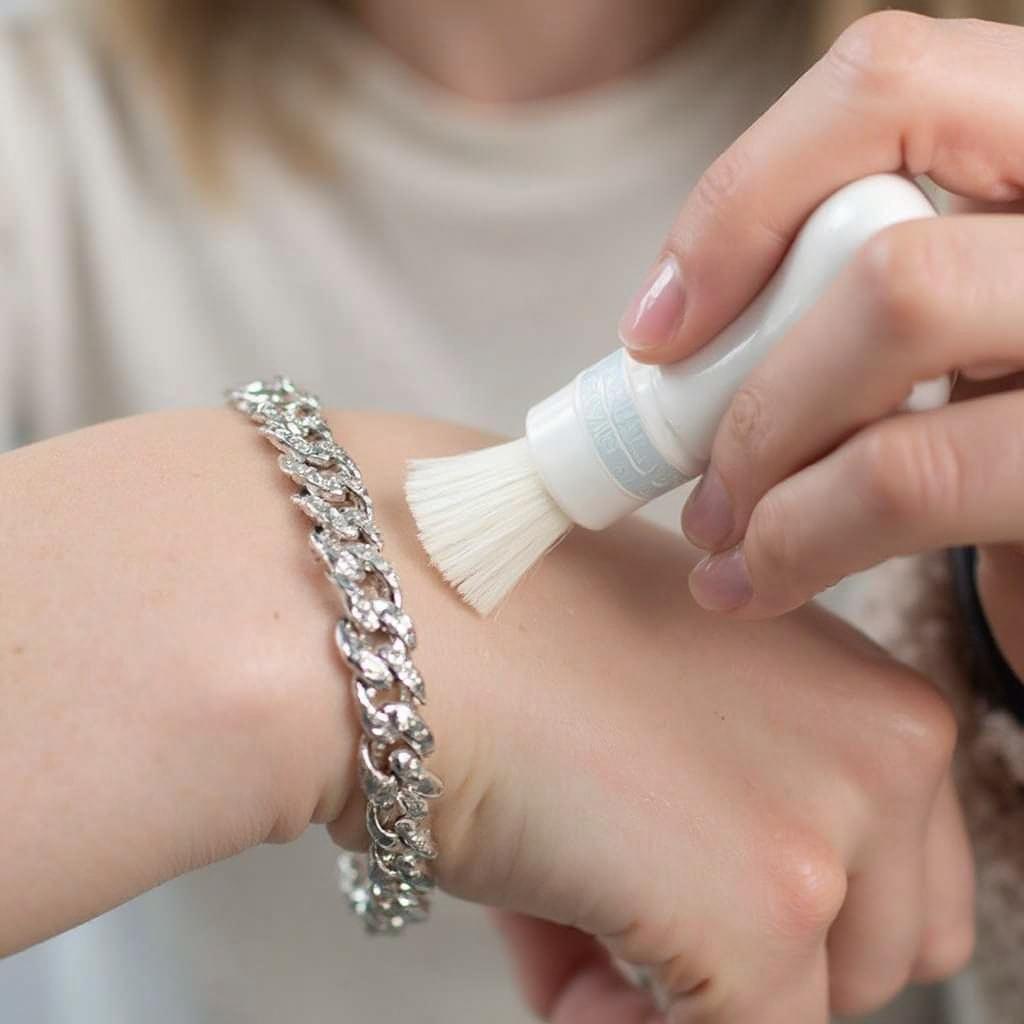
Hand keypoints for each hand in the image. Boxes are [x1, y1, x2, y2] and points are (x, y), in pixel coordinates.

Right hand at [1, 408, 970, 1019]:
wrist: (385, 603)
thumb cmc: (502, 622)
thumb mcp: (660, 678)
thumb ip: (731, 776)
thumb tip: (713, 894)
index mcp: (867, 682)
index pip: (897, 867)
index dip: (786, 903)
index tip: (675, 883)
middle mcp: (887, 743)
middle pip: (878, 948)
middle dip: (749, 957)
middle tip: (616, 912)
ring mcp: (832, 825)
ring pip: (819, 1007)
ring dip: (690, 990)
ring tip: (573, 914)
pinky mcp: (763, 909)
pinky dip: (627, 1020)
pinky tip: (551, 945)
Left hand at [616, 11, 1023, 667]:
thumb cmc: (997, 416)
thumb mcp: (947, 319)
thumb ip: (846, 284)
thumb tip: (669, 329)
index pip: (886, 85)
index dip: (744, 199)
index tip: (656, 328)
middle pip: (883, 241)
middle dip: (751, 387)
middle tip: (693, 473)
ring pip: (897, 319)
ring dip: (765, 463)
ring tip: (722, 539)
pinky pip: (914, 477)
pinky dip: (801, 540)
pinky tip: (761, 582)